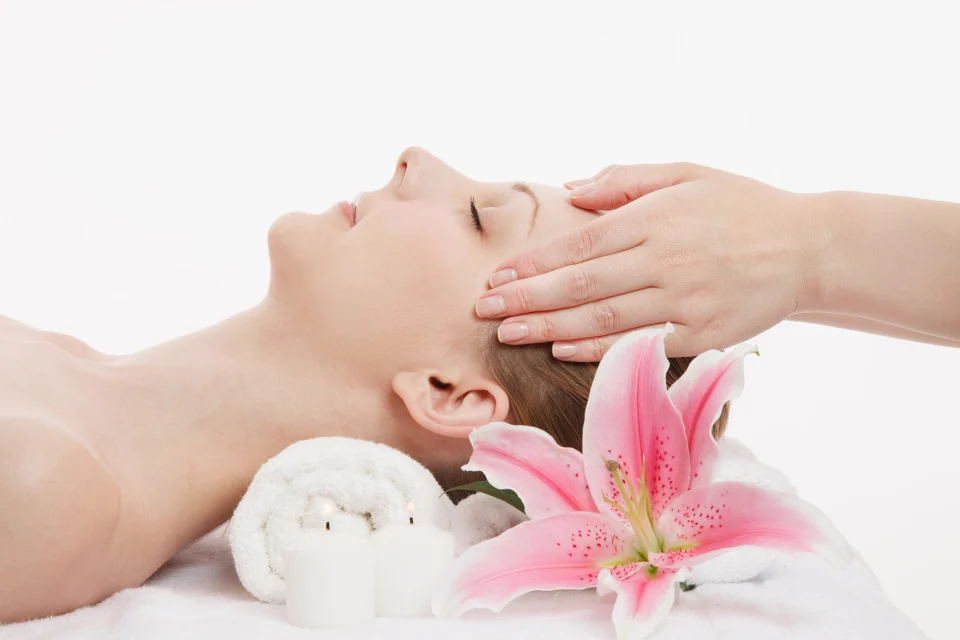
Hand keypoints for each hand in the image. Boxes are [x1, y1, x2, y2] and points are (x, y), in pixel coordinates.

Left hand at [475, 162, 819, 359]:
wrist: (808, 247)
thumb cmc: (739, 206)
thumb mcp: (687, 173)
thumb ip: (626, 180)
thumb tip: (571, 190)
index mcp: (657, 218)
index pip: (579, 246)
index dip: (532, 264)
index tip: (496, 278)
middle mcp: (666, 259)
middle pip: (580, 285)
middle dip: (526, 299)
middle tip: (483, 311)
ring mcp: (685, 299)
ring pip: (603, 317)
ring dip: (548, 326)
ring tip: (508, 333)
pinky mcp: (704, 332)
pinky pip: (640, 342)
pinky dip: (598, 348)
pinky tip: (561, 349)